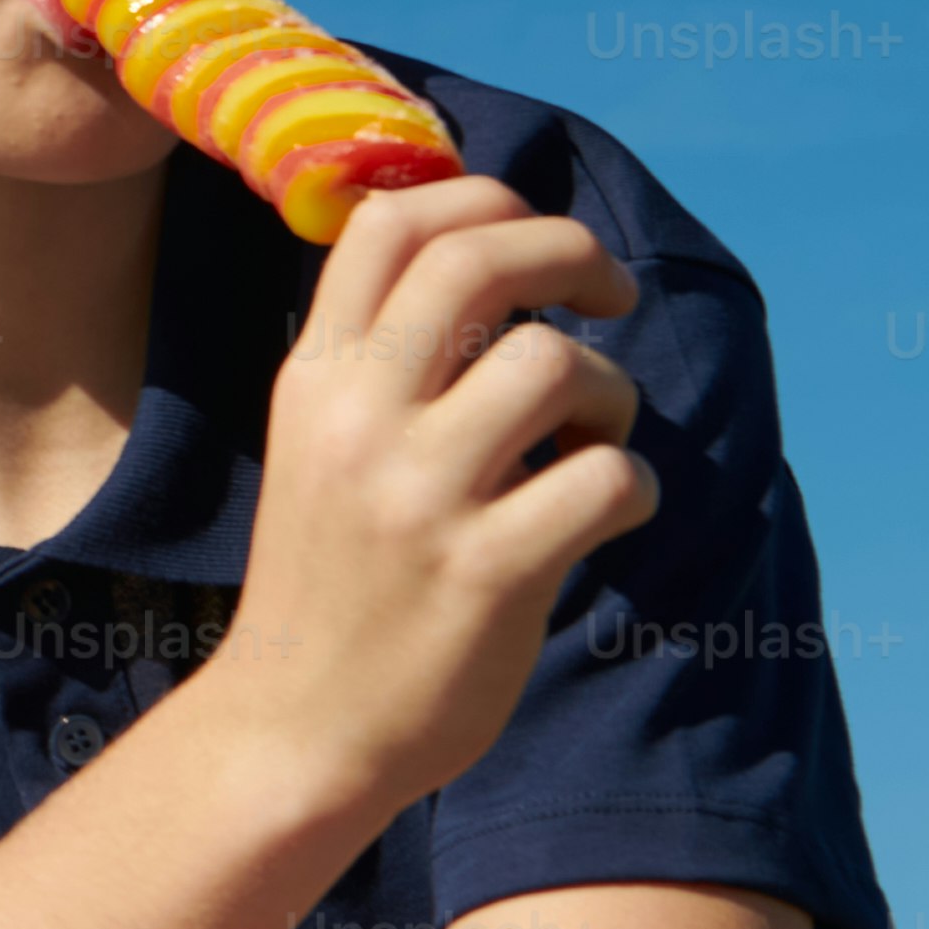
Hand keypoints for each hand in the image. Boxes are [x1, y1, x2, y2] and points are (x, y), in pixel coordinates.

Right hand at [213, 177, 655, 823]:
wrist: (296, 731)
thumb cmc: (330, 581)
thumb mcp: (318, 444)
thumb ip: (378, 359)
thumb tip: (488, 259)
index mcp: (315, 378)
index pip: (390, 222)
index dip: (483, 197)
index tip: (536, 238)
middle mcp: (359, 419)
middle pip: (482, 261)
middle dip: (574, 253)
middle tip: (612, 295)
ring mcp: (421, 496)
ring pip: (557, 364)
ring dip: (609, 391)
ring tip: (592, 439)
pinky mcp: (487, 572)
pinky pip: (608, 480)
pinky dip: (632, 486)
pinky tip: (605, 513)